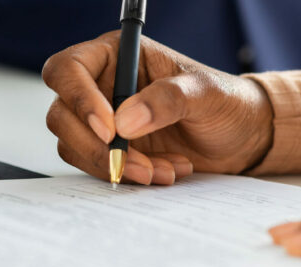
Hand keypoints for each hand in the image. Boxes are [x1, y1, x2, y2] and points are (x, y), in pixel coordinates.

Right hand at [42, 31, 272, 184]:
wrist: (238, 139)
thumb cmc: (225, 103)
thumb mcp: (206, 94)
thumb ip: (167, 99)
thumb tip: (125, 122)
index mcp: (116, 56)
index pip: (68, 70)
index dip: (79, 99)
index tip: (110, 130)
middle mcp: (100, 87)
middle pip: (61, 115)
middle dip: (96, 146)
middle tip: (136, 162)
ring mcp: (100, 121)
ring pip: (74, 146)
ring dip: (115, 165)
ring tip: (163, 170)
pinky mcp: (108, 150)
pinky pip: (94, 166)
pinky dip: (124, 175)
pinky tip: (161, 171)